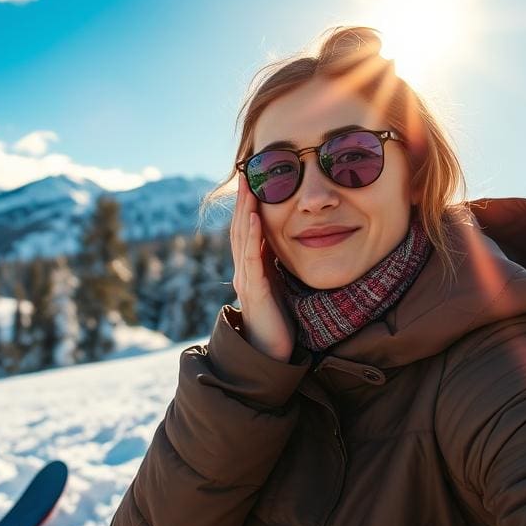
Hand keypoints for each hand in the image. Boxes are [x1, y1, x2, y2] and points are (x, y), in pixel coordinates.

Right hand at [230, 173, 294, 361]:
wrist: (271, 353)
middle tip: (246, 172)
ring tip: (249, 187)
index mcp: (250, 267)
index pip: (246, 229)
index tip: (252, 179)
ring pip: (242, 238)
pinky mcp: (254, 291)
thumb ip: (276, 264)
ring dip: (246, 210)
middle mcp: (243, 270)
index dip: (247, 204)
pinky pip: (252, 259)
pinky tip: (257, 218)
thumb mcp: (279, 285)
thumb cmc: (278, 321)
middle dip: (242, 200)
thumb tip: (285, 241)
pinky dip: (253, 236)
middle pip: (240, 227)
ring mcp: (246, 280)